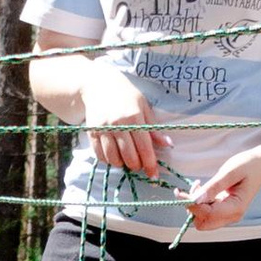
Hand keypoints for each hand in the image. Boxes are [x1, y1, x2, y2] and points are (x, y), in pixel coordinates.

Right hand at [78, 58, 169, 181]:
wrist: (98, 85)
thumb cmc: (126, 96)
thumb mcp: (143, 107)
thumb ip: (153, 128)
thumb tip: (168, 145)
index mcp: (134, 117)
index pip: (144, 147)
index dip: (150, 164)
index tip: (154, 175)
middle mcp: (118, 124)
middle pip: (129, 156)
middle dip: (136, 165)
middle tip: (139, 165)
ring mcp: (103, 129)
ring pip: (113, 158)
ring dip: (122, 164)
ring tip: (126, 160)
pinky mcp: (92, 133)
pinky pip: (100, 155)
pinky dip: (108, 160)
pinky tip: (114, 156)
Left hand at [182, 141, 260, 232]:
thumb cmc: (248, 165)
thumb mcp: (230, 172)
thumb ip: (214, 186)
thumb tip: (196, 199)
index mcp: (235, 208)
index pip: (207, 215)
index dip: (191, 205)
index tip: (179, 192)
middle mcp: (232, 216)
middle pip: (202, 223)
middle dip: (192, 208)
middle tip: (190, 189)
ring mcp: (228, 214)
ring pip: (202, 219)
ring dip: (195, 204)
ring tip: (199, 184)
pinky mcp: (224, 210)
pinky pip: (206, 212)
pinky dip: (200, 202)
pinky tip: (203, 187)